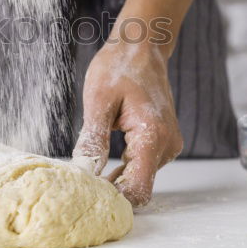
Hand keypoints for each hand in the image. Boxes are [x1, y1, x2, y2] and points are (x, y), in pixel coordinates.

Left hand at [72, 39, 182, 206]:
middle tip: (79, 194)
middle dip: (111, 193)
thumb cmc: (119, 67)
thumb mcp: (98, 101)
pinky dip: (124, 171)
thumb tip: (83, 173)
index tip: (87, 200)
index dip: (114, 200)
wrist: (141, 47)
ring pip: (140, 178)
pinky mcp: (162, 142)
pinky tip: (102, 168)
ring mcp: (167, 145)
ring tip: (87, 179)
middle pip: (139, 187)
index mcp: (152, 136)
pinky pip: (142, 166)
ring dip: (116, 181)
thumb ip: (93, 140)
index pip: (138, 188)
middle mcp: (166, 145)